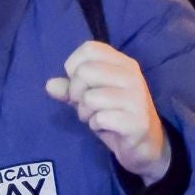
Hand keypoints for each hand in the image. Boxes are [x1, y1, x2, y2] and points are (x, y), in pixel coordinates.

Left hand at [45, 41, 170, 183]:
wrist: (145, 145)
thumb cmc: (115, 116)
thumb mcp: (90, 99)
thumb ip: (70, 89)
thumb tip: (50, 85)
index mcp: (122, 63)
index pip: (89, 48)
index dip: (73, 67)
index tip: (79, 84)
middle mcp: (132, 75)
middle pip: (85, 72)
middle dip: (76, 93)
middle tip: (87, 106)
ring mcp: (136, 98)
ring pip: (90, 97)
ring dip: (85, 113)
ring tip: (97, 117)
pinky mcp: (136, 121)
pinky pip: (100, 118)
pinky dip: (96, 126)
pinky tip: (107, 127)